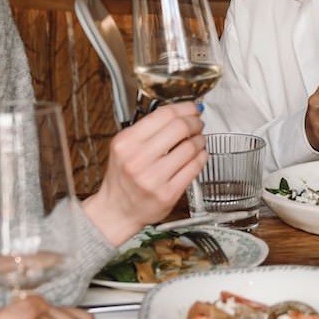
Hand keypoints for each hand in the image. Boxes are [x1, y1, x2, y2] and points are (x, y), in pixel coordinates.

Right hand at [86, 103, 205, 244]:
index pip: (164, 115)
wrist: (117, 210)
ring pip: (190, 147)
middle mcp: (137, 160)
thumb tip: (179, 112)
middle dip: (195, 122)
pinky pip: (194, 168)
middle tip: (198, 123)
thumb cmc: (122, 178)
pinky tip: (199, 155)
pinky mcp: (168, 194)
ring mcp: (153, 178)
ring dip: (200, 140)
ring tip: (198, 140)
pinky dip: (201, 157)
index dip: (184, 108)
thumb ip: (147, 129)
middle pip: (180, 128)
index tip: (192, 108)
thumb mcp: (124, 148)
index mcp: (126, 143)